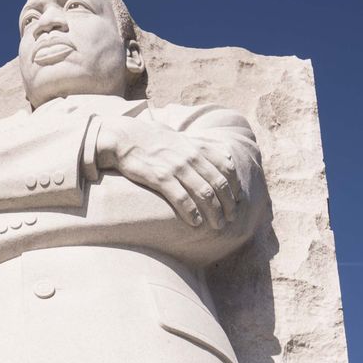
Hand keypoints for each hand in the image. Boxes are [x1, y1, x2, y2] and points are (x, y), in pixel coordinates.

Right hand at [95, 116, 237, 228]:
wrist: (125, 138)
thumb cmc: (154, 139)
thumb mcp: (183, 138)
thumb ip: (206, 146)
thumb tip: (228, 154)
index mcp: (197, 147)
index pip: (225, 168)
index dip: (234, 186)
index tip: (236, 200)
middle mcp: (190, 157)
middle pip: (217, 183)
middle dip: (227, 203)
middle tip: (231, 219)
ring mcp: (176, 167)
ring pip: (203, 192)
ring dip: (213, 211)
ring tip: (217, 225)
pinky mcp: (160, 177)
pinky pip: (181, 198)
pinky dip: (191, 212)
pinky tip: (196, 223)